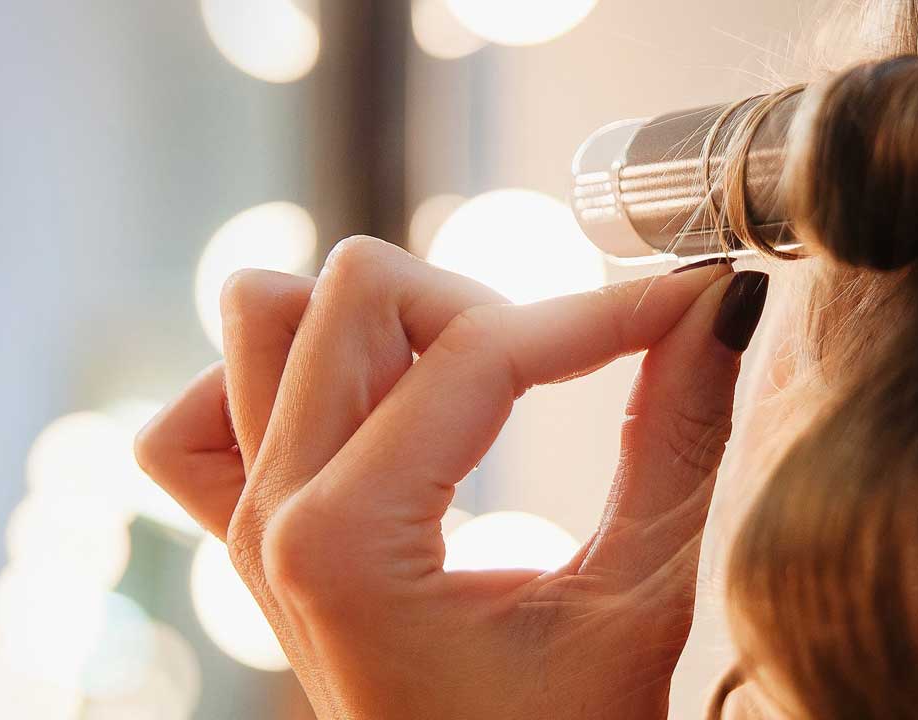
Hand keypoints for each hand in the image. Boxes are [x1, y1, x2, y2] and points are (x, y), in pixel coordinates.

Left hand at [134, 238, 766, 718]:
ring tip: (468, 390)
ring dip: (378, 325)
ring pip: (263, 319)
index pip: (477, 351)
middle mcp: (274, 519)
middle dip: (485, 307)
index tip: (685, 305)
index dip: (603, 312)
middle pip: (351, 291)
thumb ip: (676, 438)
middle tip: (568, 373)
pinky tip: (366, 415)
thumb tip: (718, 303)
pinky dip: (275, 382)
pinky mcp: (245, 540)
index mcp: (349, 543)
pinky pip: (199, 418)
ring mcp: (246, 527)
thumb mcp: (635, 598)